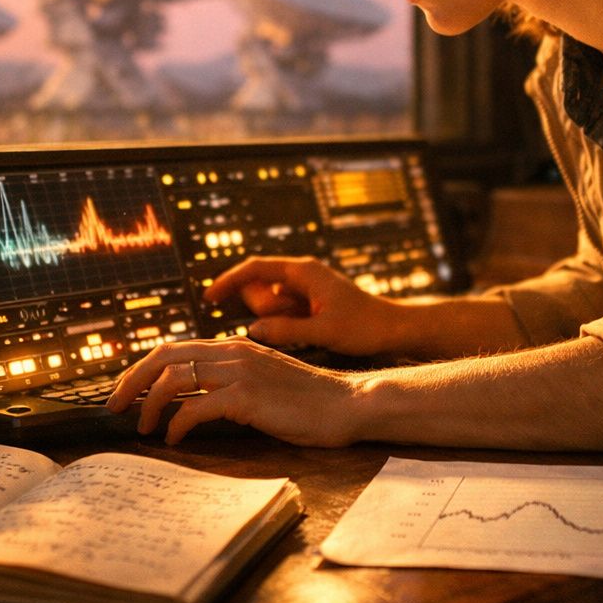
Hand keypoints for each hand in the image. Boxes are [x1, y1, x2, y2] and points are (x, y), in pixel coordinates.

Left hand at [105, 337, 358, 445]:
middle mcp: (233, 351)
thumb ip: (231, 382)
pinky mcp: (248, 397)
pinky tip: (175, 439)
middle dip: (131, 382)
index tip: (124, 392)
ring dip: (150, 405)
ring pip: (174, 378)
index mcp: (235, 346)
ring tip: (144, 427)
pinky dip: (178, 423)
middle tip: (114, 407)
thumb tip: (190, 401)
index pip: (173, 349)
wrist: (347, 404)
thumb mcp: (262, 383)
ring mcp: (241, 372)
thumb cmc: (308, 402)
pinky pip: (197, 407)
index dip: (141, 369)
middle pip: (164, 357)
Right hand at [203, 256, 401, 356]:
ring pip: (270, 304)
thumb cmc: (365, 327)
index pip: (254, 269)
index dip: (228, 281)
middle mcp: (301, 275)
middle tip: (296, 324)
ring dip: (277, 320)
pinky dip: (285, 324)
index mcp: (303, 272)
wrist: (394, 329)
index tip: (209, 297)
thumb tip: (251, 330)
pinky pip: (283, 312)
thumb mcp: (324, 332)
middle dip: (264, 310)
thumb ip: (285, 330)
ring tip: (311, 329)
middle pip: (259, 288)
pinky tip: (309, 333)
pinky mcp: (308, 304)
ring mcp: (304, 289)